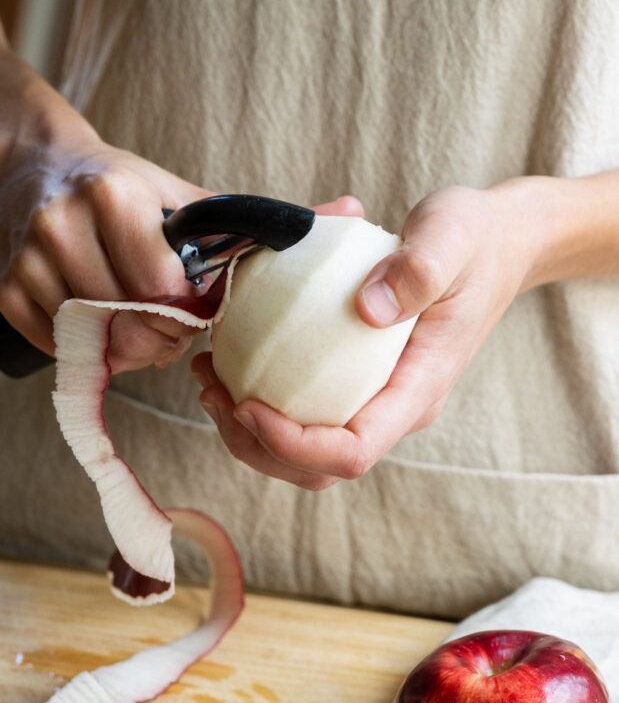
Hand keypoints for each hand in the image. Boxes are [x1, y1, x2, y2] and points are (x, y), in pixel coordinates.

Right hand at [0, 129, 212, 372]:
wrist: (26, 163)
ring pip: (90, 340)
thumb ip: (215, 227)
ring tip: (136, 333)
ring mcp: (28, 258)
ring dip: (122, 351)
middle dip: (157, 340)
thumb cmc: (109, 183)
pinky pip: (55, 344)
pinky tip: (97, 329)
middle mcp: (62, 224)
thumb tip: (271, 257)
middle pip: (125, 321)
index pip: (160, 288)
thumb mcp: (165, 190)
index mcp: (112, 195)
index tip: (191, 315)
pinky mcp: (4, 287)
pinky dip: (83, 348)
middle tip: (169, 336)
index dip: (184, 314)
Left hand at [191, 184, 532, 488]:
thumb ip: (419, 269)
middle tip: (213, 392)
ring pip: (305, 453)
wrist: (493, 246)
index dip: (295, 445)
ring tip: (209, 380)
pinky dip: (259, 401)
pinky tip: (228, 361)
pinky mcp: (354, 384)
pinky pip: (303, 412)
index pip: (354, 452)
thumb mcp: (454, 234)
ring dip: (247, 432)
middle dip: (256, 447)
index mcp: (418, 391)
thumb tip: (367, 309)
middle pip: (319, 468)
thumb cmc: (474, 239)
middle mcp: (394, 409)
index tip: (248, 405)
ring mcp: (374, 401)